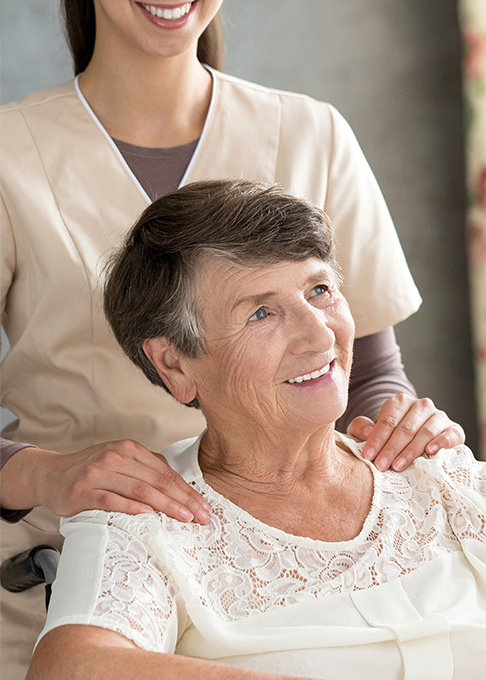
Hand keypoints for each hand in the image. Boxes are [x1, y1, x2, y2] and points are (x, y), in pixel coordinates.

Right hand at [1, 440, 210, 522]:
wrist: (50, 475)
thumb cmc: (92, 472)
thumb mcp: (121, 462)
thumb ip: (146, 469)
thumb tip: (178, 484)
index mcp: (130, 449)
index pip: (166, 472)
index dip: (187, 490)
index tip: (204, 507)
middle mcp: (116, 456)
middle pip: (157, 480)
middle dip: (183, 499)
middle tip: (202, 516)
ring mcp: (99, 472)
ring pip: (139, 488)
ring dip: (165, 504)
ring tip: (183, 517)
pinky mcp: (83, 490)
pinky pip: (111, 499)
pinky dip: (130, 507)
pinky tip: (147, 514)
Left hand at [347, 394, 464, 470]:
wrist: (414, 442)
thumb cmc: (387, 437)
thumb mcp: (368, 432)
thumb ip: (360, 428)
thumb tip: (368, 432)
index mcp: (400, 402)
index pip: (387, 420)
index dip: (377, 439)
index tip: (368, 456)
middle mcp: (421, 405)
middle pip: (406, 428)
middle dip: (392, 449)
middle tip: (381, 466)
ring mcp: (439, 416)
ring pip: (425, 432)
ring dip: (411, 451)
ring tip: (398, 466)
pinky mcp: (454, 429)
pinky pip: (450, 435)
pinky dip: (441, 443)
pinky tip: (430, 452)